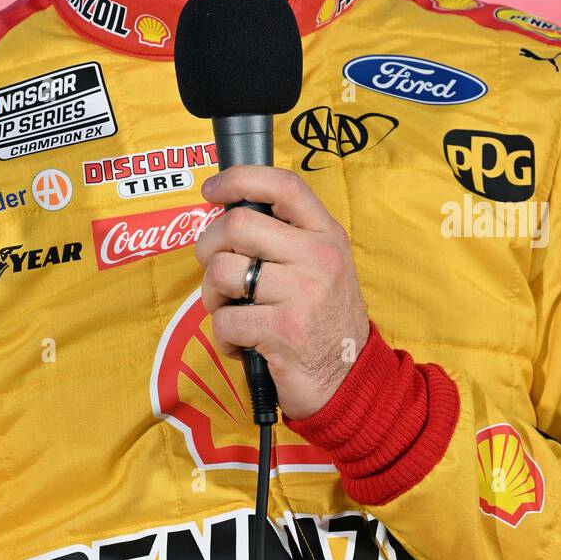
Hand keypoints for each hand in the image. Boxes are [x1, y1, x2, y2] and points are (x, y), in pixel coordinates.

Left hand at [196, 166, 370, 420]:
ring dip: (212, 295)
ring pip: (222, 272)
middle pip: (237, 226)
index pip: (283, 185)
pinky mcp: (284, 331)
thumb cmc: (323, 319)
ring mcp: (302, 293)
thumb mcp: (322, 265)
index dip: (239, 179)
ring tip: (231, 310)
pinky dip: (223, 336)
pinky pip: (224, 320)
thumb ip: (286, 236)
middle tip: (215, 268)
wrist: (351, 380)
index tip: (212, 190)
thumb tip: (227, 215)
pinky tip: (243, 343)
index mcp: (326, 234)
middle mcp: (318, 257)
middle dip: (208, 246)